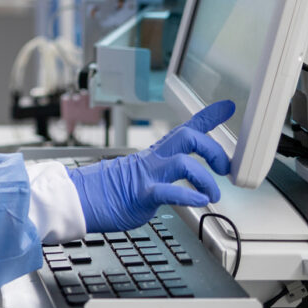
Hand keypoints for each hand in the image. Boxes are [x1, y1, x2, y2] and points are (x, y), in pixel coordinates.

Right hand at [69, 100, 234, 232]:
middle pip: (188, 137)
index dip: (208, 117)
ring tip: (211, 195)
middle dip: (213, 149)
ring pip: (183, 162)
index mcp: (156, 155)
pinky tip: (199, 201)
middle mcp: (154, 159)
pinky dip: (187, 194)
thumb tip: (182, 173)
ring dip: (205, 179)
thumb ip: (164, 171)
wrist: (80, 198)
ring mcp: (147, 175)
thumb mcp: (143, 175)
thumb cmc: (110, 190)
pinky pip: (167, 191)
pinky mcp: (141, 195)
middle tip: (224, 167)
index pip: (185, 129)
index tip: (227, 107)